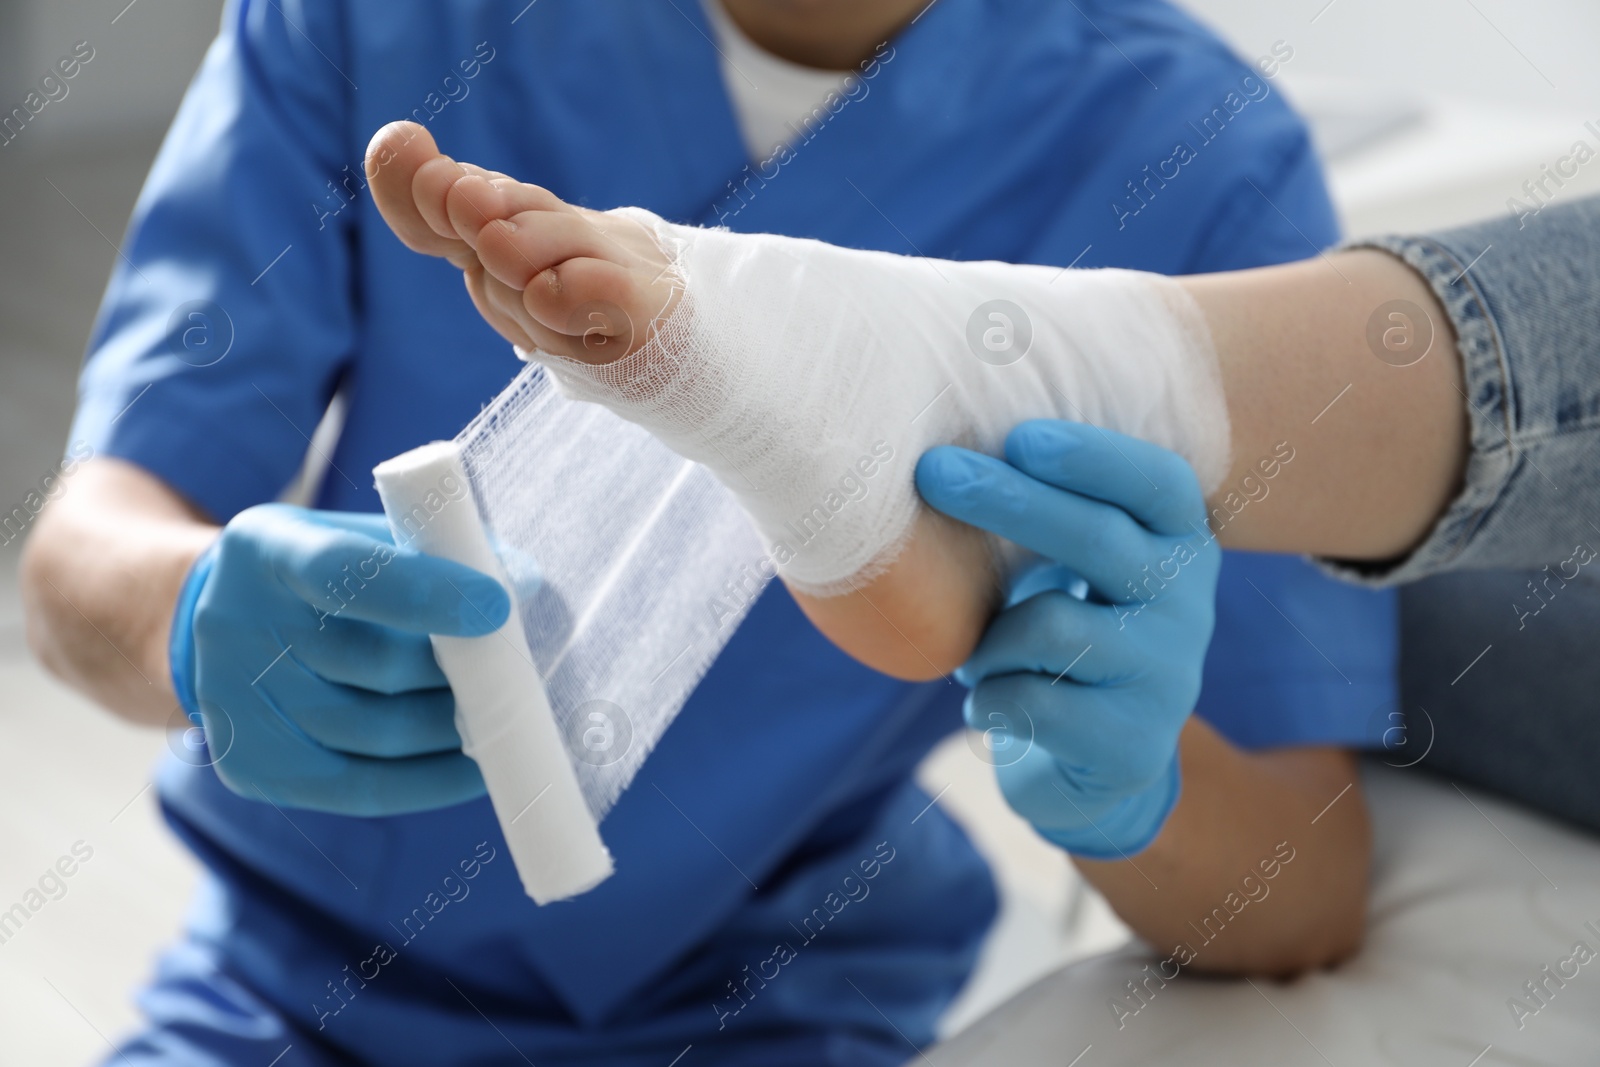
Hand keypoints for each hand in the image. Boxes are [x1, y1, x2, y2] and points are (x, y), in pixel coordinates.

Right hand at [171, 504, 512, 815]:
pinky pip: (362, 788)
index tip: (498, 606)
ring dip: (457, 727)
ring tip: (509, 713)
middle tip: (522, 670)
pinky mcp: (250, 769)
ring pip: (376, 731)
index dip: (423, 592)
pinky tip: (479, 765)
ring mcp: (232, 704)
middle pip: (373, 664)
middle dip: (462, 672)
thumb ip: (440, 552)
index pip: (340, 571)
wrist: (233, 621)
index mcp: (265, 549)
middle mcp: (233, 625)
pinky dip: (433, 781)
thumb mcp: (370, 537)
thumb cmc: (334, 572)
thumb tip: (523, 584)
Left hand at [916, 420, 1219, 857]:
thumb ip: (1043, 511)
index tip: (1021, 436)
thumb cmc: (1065, 634)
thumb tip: (949, 451)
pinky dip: (988, 698)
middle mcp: (1189, 606)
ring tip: (978, 657)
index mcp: (1180, 545)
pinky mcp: (1131, 745)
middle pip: (1097, 537)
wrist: (1090, 763)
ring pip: (1049, 626)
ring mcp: (1167, 678)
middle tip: (933, 472)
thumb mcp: (1070, 566)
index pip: (1158, 484)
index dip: (1093, 456)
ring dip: (988, 639)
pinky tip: (993, 705)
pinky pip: (1028, 700)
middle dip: (1007, 499)